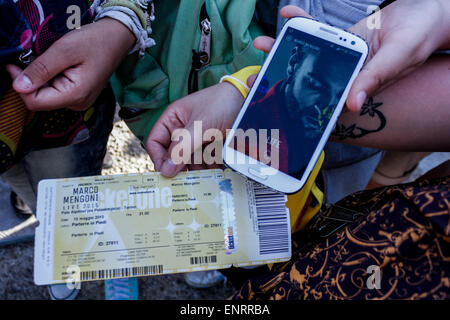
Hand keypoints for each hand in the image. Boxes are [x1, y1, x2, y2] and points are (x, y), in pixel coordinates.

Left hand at [6, 18, 134, 110]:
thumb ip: (41, 69)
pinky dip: (50, 79)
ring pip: (47, 96)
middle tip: (33, 57)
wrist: (117, 39)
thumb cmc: (94, 42)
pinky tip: (57, 66)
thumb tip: (18, 86)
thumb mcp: (64, 50)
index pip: (35, 102)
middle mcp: (78, 103)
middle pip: (40, 100)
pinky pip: (56, 92)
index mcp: (75, 95)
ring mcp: (80, 101)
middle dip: (31, 81)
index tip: (14, 64)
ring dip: (41, 79)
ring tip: (51, 60)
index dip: (20, 85)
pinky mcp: (79, 96)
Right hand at [146, 82, 243, 176]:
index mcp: (172, 119)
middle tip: (184, 183)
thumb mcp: (200, 125)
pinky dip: (208, 169)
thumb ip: (182, 147)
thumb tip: (165, 169)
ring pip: (190, 161)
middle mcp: (182, 130)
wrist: (248, 100)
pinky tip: (214, 175)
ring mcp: (196, 139)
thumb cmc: (221, 103)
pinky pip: (205, 162)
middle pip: (173, 155)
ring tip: (202, 180)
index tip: (165, 173)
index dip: (158, 158)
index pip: (155, 142)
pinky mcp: (211, 146)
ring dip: (195, 171)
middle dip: (179, 168)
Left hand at [252, 1, 449, 111]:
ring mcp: (343, 56)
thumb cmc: (420, 38)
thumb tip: (352, 103)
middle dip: (281, 76)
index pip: (323, 100)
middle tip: (256, 76)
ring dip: (285, 49)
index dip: (298, 104)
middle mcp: (347, 75)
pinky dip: (304, 22)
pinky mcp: (344, 38)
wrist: (428, 14)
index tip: (274, 102)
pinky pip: (320, 32)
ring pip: (309, 55)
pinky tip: (288, 14)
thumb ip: (373, 79)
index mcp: (357, 87)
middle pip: (308, 79)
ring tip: (262, 43)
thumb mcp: (397, 58)